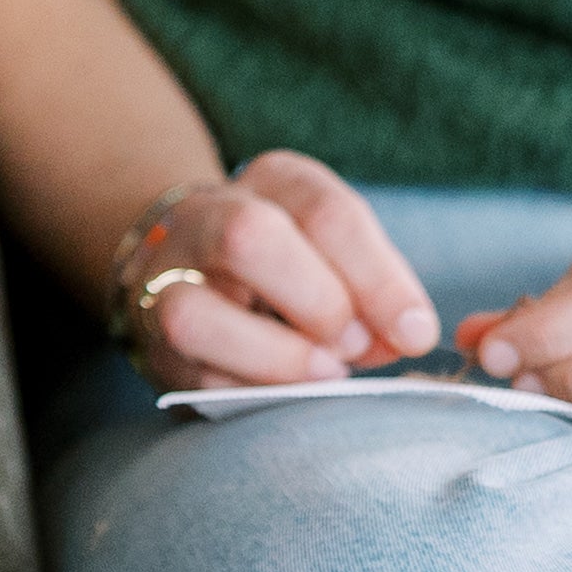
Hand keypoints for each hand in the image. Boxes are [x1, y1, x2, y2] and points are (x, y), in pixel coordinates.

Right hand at [112, 150, 445, 390]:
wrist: (197, 264)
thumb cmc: (295, 261)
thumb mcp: (340, 249)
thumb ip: (375, 286)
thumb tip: (408, 335)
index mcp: (270, 181)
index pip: (325, 212)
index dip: (378, 279)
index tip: (414, 333)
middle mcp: (205, 218)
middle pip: (249, 238)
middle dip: (317, 304)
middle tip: (357, 345)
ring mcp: (166, 282)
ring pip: (193, 316)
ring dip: (276, 356)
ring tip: (325, 373)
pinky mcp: (157, 345)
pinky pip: (196, 378)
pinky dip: (255, 390)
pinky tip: (291, 390)